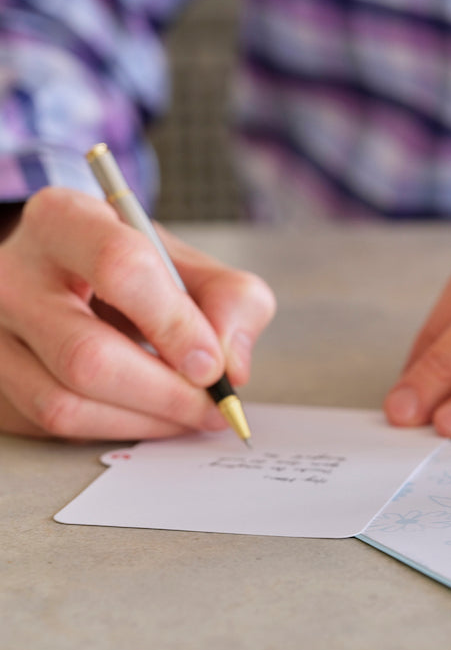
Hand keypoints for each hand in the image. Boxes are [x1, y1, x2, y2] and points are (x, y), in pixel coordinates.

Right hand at [0, 187, 274, 439]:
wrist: (65, 280)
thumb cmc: (130, 270)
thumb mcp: (188, 262)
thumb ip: (230, 299)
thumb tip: (230, 365)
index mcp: (64, 220)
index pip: (120, 267)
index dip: (176, 324)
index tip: (212, 363)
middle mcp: (13, 276)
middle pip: (87, 354)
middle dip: (166, 391)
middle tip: (213, 404)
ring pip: (66, 401)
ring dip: (146, 419)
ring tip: (192, 412)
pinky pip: (56, 427)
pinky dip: (119, 428)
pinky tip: (154, 415)